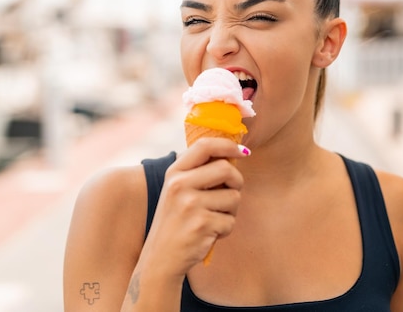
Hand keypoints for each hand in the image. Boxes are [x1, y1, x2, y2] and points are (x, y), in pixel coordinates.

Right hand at [141, 138, 247, 276]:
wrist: (160, 258)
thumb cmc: (176, 221)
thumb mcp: (177, 190)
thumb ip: (198, 171)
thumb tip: (234, 153)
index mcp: (174, 172)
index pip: (204, 145)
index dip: (228, 145)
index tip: (242, 151)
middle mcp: (180, 185)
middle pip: (226, 169)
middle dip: (237, 181)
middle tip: (232, 191)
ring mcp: (190, 205)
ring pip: (234, 197)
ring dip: (231, 210)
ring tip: (214, 218)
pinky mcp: (202, 225)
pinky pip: (231, 221)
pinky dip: (225, 228)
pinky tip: (209, 233)